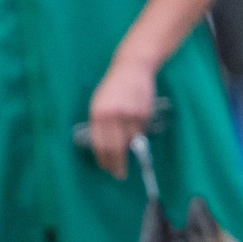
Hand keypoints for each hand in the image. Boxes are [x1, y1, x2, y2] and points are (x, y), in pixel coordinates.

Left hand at [85, 57, 158, 177]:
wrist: (132, 67)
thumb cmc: (113, 88)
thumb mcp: (99, 103)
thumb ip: (100, 124)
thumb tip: (103, 149)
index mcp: (98, 113)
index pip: (100, 144)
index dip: (103, 159)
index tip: (106, 168)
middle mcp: (113, 115)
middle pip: (116, 147)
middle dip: (117, 164)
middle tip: (119, 174)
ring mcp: (131, 114)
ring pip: (131, 141)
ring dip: (130, 150)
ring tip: (128, 156)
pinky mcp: (145, 113)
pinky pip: (142, 131)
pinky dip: (139, 134)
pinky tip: (136, 128)